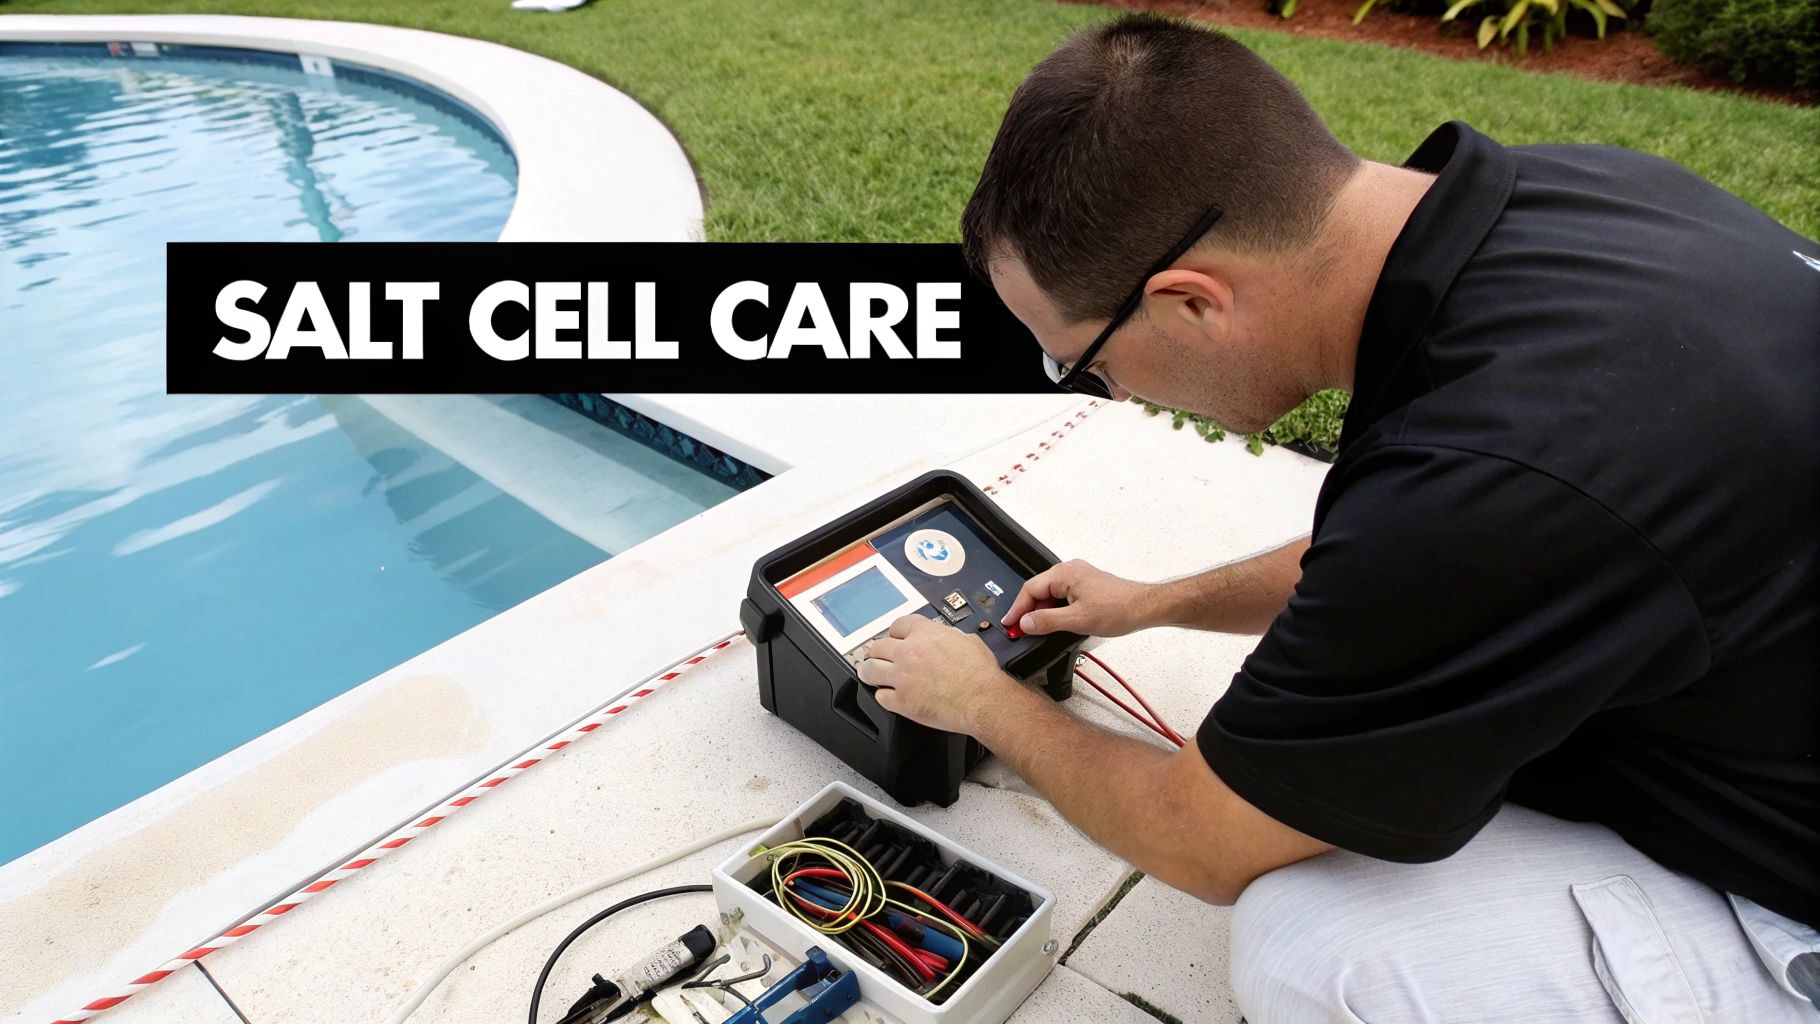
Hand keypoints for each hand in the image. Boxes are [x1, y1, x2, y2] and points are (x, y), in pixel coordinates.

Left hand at [857, 614, 1016, 735]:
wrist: (983, 699)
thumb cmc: (980, 673)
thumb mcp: (968, 640)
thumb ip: (948, 636)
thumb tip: (945, 638)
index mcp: (925, 633)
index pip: (898, 625)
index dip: (895, 633)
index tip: (894, 639)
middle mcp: (909, 652)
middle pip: (877, 646)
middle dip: (877, 652)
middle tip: (877, 657)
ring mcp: (902, 677)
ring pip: (870, 670)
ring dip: (869, 672)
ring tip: (870, 675)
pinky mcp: (901, 701)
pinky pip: (880, 697)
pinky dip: (883, 697)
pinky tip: (888, 697)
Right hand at [1001, 559, 1157, 637]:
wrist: (1144, 607)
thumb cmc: (1118, 608)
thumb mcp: (1077, 620)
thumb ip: (1047, 621)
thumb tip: (1026, 623)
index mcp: (1064, 573)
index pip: (1030, 590)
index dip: (1017, 609)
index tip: (1009, 624)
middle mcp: (1070, 571)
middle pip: (1038, 590)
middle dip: (1029, 612)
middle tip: (1022, 631)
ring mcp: (1079, 577)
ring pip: (1050, 594)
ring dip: (1043, 612)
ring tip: (1040, 630)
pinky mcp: (1086, 586)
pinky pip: (1062, 596)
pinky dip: (1055, 609)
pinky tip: (1057, 623)